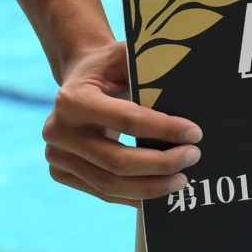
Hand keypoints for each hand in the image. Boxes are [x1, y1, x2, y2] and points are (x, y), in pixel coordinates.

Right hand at [43, 41, 202, 204]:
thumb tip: (186, 95)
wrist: (77, 81)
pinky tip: (159, 190)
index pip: (127, 120)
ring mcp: (56, 156)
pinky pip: (103, 192)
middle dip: (161, 164)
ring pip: (109, 184)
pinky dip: (134, 195)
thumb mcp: (125, 56)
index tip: (194, 133)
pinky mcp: (61, 173)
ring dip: (150, 187)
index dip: (163, 129)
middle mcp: (58, 130)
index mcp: (72, 99)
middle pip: (117, 160)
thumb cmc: (108, 67)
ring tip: (181, 180)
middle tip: (192, 157)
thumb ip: (148, 71)